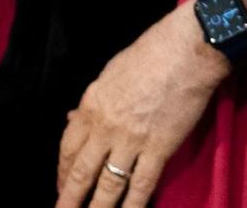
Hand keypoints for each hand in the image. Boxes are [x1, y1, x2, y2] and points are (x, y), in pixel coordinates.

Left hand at [53, 1, 230, 207]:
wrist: (184, 53)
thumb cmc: (148, 56)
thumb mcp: (108, 75)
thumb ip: (91, 103)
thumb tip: (74, 119)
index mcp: (90, 106)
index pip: (68, 148)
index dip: (63, 172)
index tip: (62, 187)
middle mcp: (104, 127)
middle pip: (81, 171)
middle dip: (69, 198)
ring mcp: (131, 140)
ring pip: (108, 184)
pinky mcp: (159, 149)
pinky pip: (141, 185)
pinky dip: (133, 205)